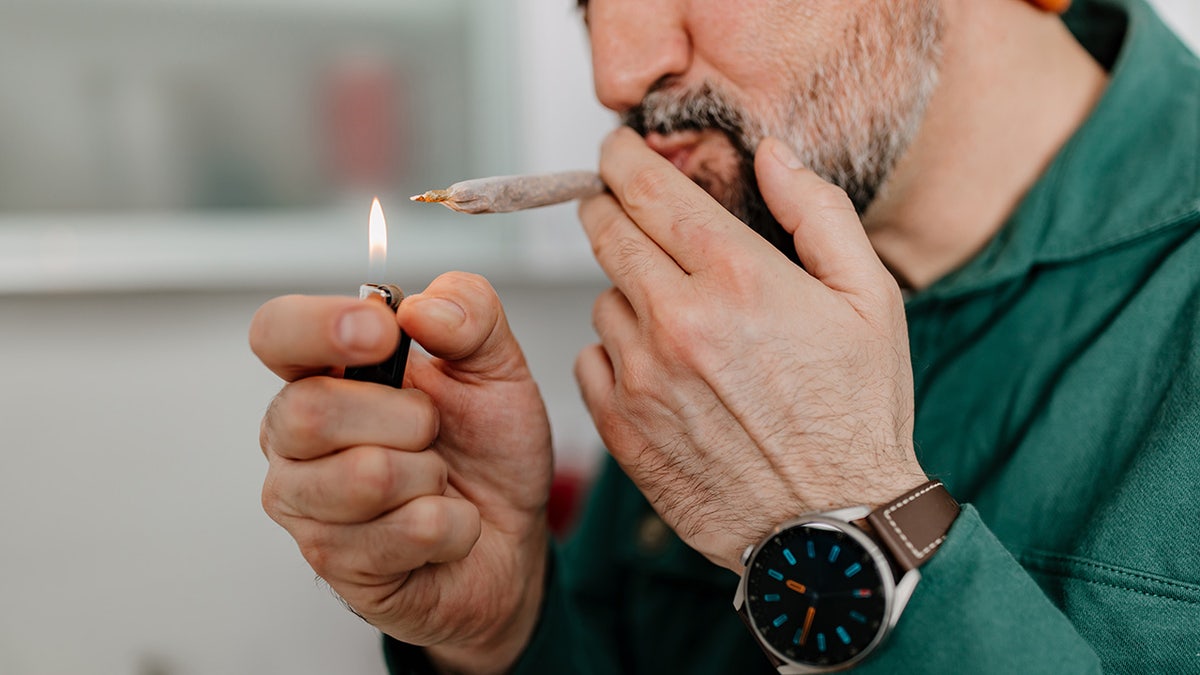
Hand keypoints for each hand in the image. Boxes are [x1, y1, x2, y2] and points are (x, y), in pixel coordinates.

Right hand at [250, 272, 552, 673]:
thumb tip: (420, 308)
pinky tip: (443, 528)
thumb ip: (470, 315)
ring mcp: (305, 504)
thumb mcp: (497, 366)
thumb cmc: (485, 447)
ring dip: (432, 476)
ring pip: (367, 477)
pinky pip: (411, 530)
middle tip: (433, 432)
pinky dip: (454, 525)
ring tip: (435, 482)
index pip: (275, 332)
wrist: (512, 533)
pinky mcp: (334, 562)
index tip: (382, 332)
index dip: (318, 327)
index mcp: (322, 373)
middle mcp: (294, 436)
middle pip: (312, 412)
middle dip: (407, 419)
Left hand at [575, 128, 926, 570]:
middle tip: (621, 207)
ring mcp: (642, 377)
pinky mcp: (622, 427)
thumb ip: (817, 211)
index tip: (616, 150)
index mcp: (738, 278)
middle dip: (607, 207)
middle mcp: (678, 321)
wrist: (832, 529)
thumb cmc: (856, 416)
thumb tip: (770, 155)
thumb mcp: (870, 298)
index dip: (625, 160)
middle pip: (607, 233)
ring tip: (676, 317)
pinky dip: (615, 352)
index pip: (651, 190)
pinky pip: (591, 360)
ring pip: (602, 299)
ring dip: (626, 291)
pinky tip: (660, 368)